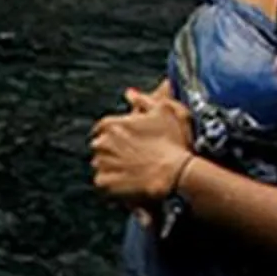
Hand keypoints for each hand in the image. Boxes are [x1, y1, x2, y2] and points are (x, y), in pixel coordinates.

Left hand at [89, 87, 193, 208]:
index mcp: (112, 124)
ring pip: (100, 163)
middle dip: (111, 149)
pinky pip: (102, 181)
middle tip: (130, 155)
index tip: (125, 139)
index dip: (114, 133)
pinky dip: (111, 182)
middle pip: (100, 146)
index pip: (102, 127)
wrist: (176, 171)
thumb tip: (130, 93)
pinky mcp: (106, 183)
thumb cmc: (172, 140)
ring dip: (110, 165)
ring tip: (129, 168)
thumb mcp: (163, 111)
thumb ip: (143, 100)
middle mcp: (103, 143)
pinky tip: (125, 181)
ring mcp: (103, 164)